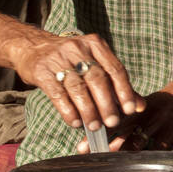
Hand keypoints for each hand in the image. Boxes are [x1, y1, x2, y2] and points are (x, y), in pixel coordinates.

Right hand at [13, 31, 144, 131]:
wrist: (32, 48)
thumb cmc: (71, 60)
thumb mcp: (94, 63)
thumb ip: (116, 83)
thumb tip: (139, 105)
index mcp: (95, 44)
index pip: (115, 68)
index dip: (125, 90)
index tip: (131, 110)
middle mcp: (77, 48)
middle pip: (97, 78)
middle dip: (107, 103)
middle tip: (112, 122)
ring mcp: (58, 58)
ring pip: (78, 87)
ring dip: (88, 110)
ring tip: (94, 126)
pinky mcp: (42, 71)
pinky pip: (58, 93)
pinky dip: (68, 110)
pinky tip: (75, 122)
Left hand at [83, 66, 172, 153]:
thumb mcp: (157, 99)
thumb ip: (136, 115)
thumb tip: (111, 130)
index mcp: (147, 104)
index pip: (119, 119)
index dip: (100, 133)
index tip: (83, 144)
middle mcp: (158, 114)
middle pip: (131, 134)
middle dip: (112, 148)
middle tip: (95, 160)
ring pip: (152, 145)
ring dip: (136, 159)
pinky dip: (165, 162)